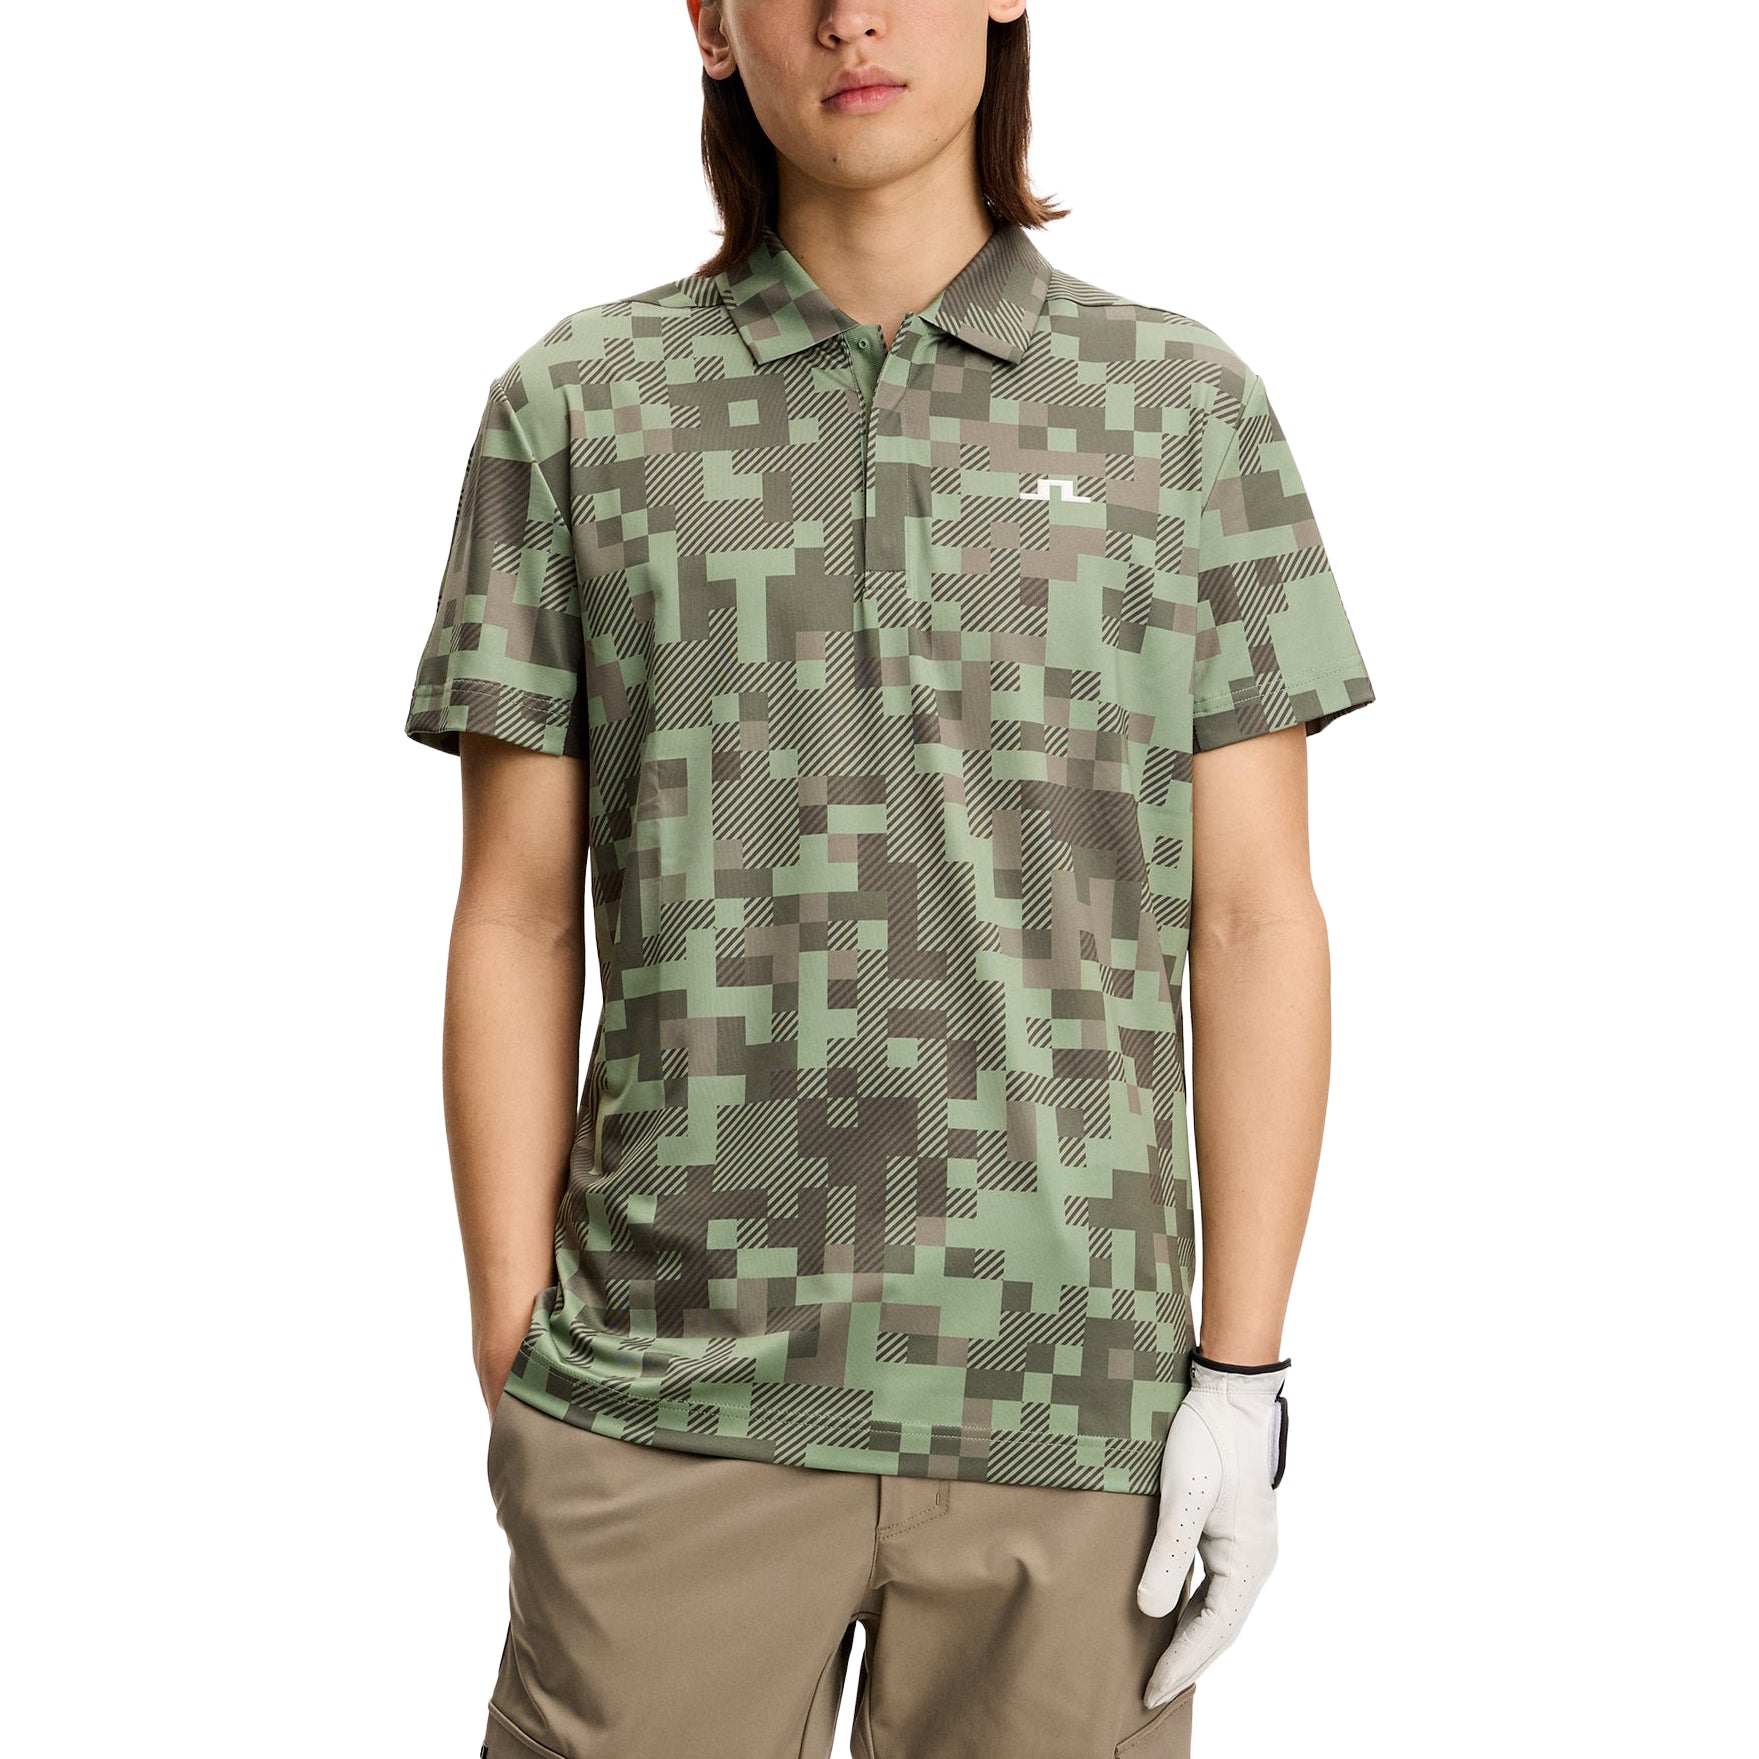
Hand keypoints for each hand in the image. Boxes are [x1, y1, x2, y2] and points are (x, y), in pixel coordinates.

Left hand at [1136, 1352, 1290, 1705]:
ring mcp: (1250, 1547)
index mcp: (1247, 1560)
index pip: (1213, 1630)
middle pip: (1221, 1628)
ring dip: (1193, 1639)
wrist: (1230, 1395)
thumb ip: (1168, 1554)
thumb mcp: (1182, 1495)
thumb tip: (1149, 1611)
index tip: (1151, 1689)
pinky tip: (1175, 1616)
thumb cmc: (1206, 1439)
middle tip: (1151, 1692)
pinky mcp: (1238, 1533)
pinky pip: (1220, 1587)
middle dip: (1188, 1662)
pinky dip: (1198, 1611)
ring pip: (1221, 1610)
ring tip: (1161, 1667)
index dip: (1182, 1663)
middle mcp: (1255, 1560)